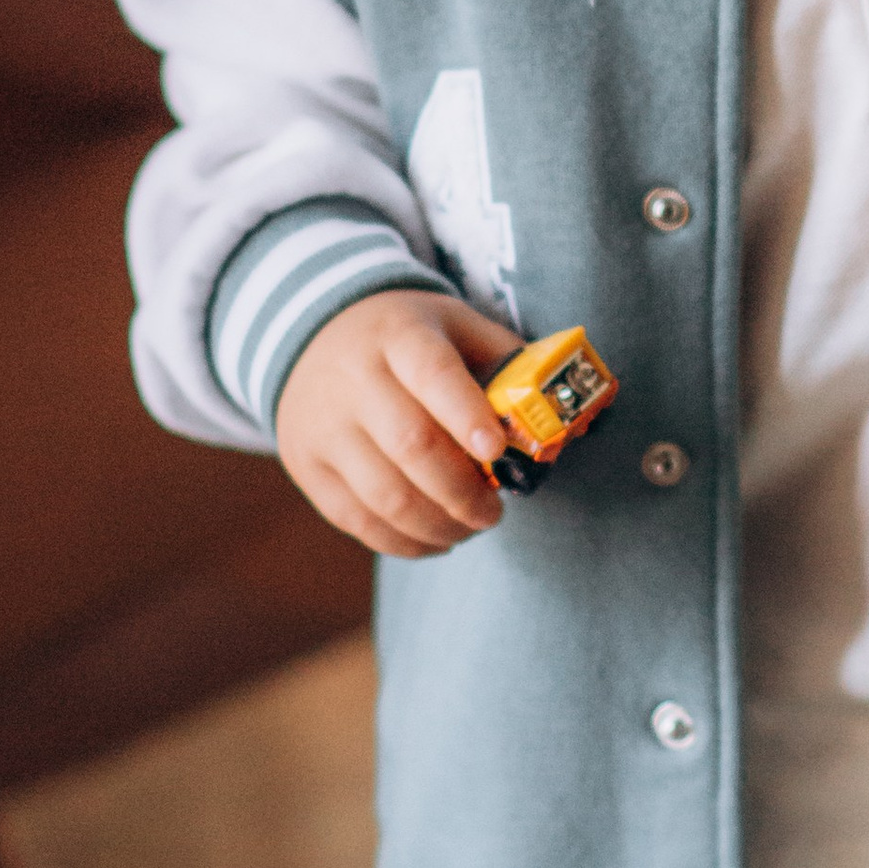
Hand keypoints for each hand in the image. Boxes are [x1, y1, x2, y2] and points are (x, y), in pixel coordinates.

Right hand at [275, 287, 521, 558]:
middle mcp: (353, 378)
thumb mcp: (456, 325)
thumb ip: (506, 362)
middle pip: (410, 445)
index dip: (466, 415)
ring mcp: (323, 425)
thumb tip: (561, 416)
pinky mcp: (307, 466)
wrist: (316, 334)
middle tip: (494, 513)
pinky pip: (358, 520)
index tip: (496, 453)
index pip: (432, 372)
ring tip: (469, 527)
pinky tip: (436, 538)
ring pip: (384, 495)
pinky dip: (405, 542)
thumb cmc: (409, 340)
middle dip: (464, 492)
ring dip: (439, 525)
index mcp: (400, 335)